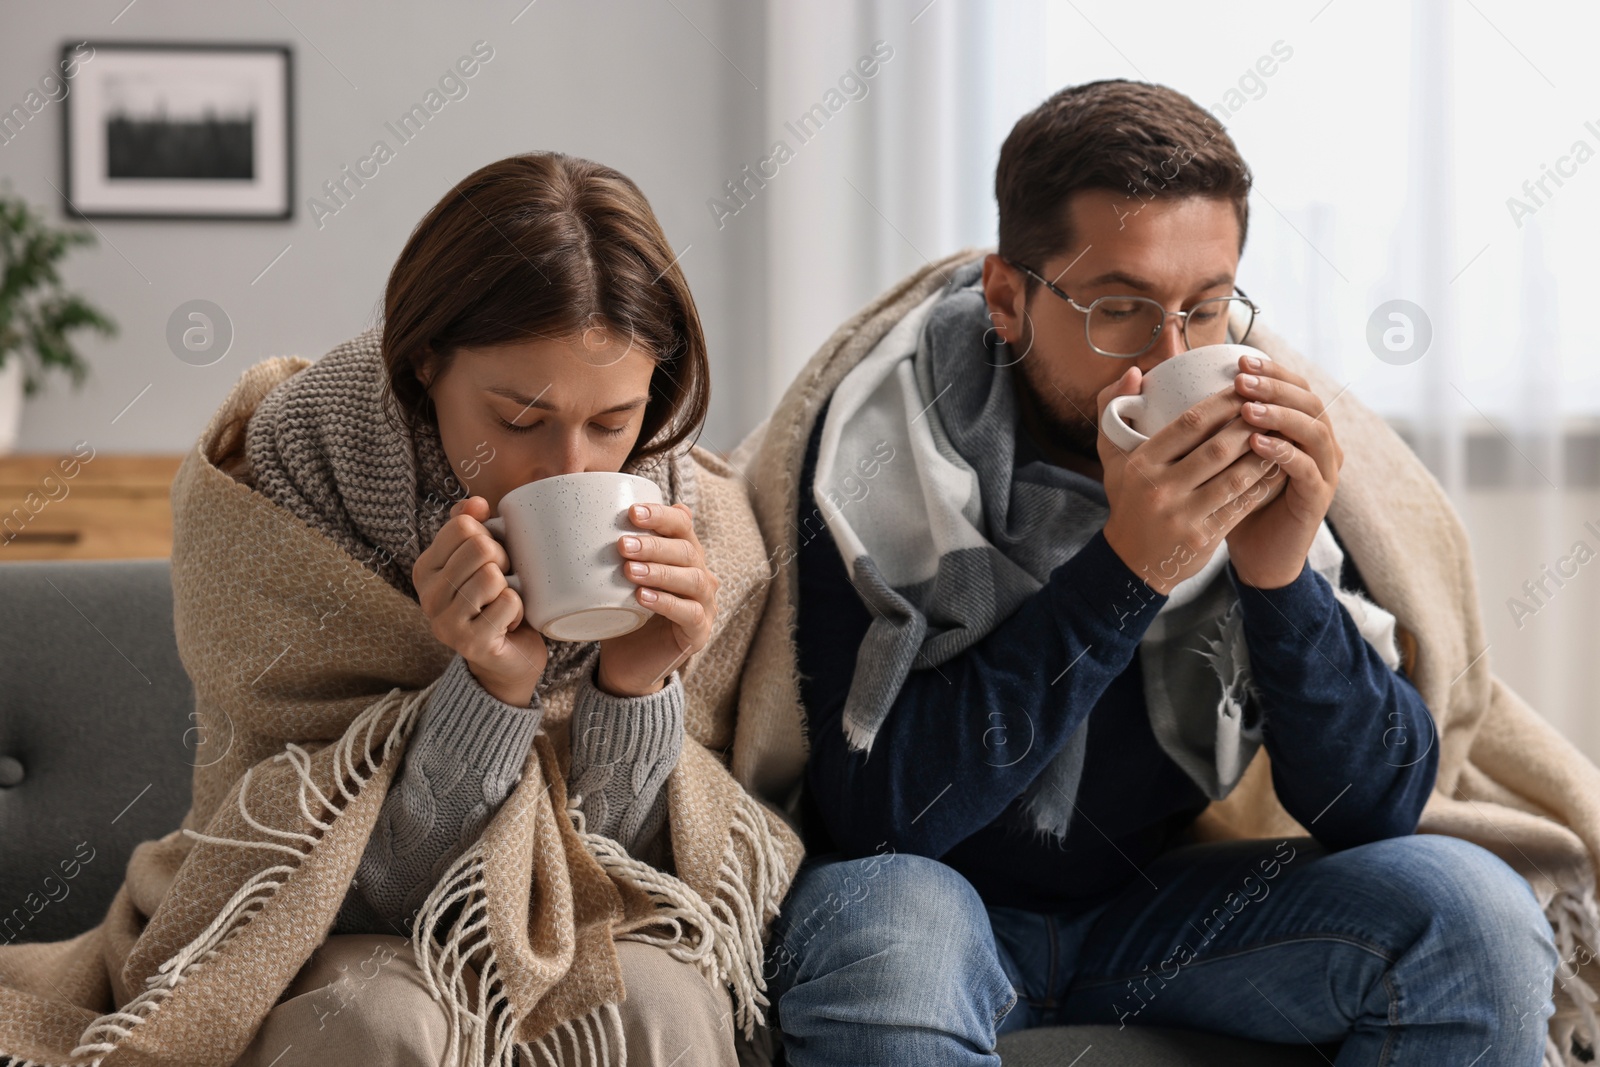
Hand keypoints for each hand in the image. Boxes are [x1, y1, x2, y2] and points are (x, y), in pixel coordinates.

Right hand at [413, 497, 547, 704]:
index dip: (489, 536)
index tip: (490, 560)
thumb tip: (476, 503)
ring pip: (493, 576)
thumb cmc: (497, 601)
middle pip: (480, 548)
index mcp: (426, 568)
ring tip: (503, 604)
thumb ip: (471, 526)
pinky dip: (519, 610)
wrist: (509, 657)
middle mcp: (428, 595)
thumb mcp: (481, 559)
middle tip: (502, 584)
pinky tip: (508, 624)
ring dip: (511, 588)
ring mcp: (445, 622)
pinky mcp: (469, 643)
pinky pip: (509, 603)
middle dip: (504, 561)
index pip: (462, 526)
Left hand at [596, 501, 719, 697]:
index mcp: (683, 554)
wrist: (625, 665)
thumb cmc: (621, 614)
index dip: (661, 516)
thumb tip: (586, 518)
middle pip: (687, 550)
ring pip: (692, 579)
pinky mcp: (699, 632)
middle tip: (623, 545)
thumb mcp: (614, 580)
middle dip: (654, 545)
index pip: (681, 525)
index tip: (632, 513)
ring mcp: (704, 604)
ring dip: (660, 572)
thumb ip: (612, 552)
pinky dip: (667, 602)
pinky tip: (643, 597)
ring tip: (629, 570)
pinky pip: (690, 613)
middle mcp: (700, 575)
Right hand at [1097, 365, 1279, 595]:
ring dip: (1263, 454)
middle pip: (1217, 448)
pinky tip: (1277, 470)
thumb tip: (1136, 371)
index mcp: (1141, 463)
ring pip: (1235, 477)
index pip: (1189, 424)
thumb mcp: (1112, 457)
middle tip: (1271, 409)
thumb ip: (1113, 409)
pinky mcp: (1202, 538)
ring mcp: (1182, 515)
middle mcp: (1160, 488)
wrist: (1130, 563)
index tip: (1244, 390)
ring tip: (1281, 436)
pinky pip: (1241, 505)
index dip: (1222, 403)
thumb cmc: (1128, 501)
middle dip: (1250, 425)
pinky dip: (1262, 485)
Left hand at [1226, 354, 1342, 588]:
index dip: (1271, 371)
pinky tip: (1257, 444)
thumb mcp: (1222, 457)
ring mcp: (1323, 469)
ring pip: (1314, 430)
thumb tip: (1175, 387)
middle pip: (1308, 400)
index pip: (1293, 385)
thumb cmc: (1234, 500)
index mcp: (1298, 427)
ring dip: (1281, 416)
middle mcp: (1317, 443)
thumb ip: (1213, 424)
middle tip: (1243, 380)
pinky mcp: (1318, 497)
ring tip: (1248, 409)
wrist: (1255, 553)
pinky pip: (1307, 468)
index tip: (1239, 360)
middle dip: (1275, 386)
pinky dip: (1284, 452)